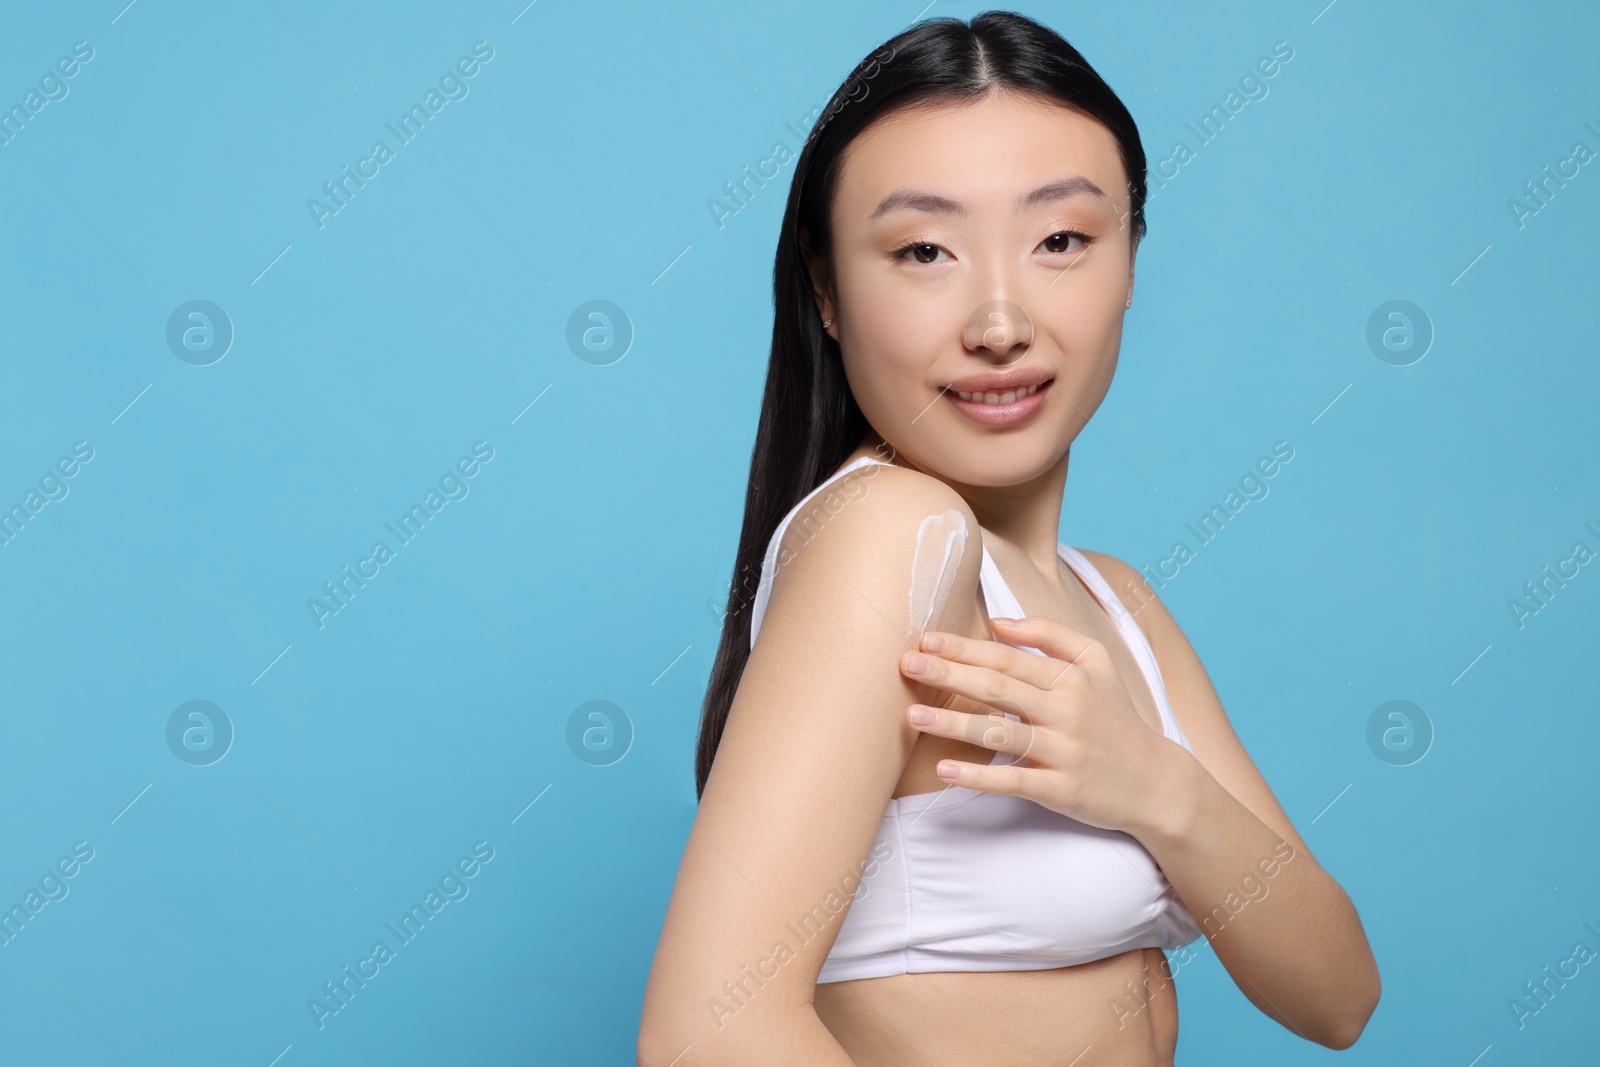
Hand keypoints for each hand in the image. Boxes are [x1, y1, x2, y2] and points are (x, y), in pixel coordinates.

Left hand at [898, 616, 1191, 837]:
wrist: (1156, 782)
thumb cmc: (1117, 719)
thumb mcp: (1098, 664)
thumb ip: (1050, 637)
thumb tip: (998, 621)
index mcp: (1070, 679)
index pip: (1007, 658)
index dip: (964, 648)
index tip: (926, 638)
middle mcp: (1066, 712)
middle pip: (998, 688)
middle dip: (949, 673)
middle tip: (906, 664)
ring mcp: (1063, 751)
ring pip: (1000, 732)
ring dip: (953, 722)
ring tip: (913, 715)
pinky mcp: (1061, 789)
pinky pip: (1014, 780)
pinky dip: (979, 776)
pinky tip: (945, 769)